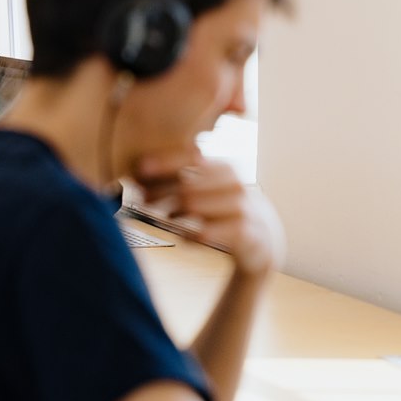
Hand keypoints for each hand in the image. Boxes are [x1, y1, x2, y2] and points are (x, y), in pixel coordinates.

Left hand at [133, 150, 283, 277]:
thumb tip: (139, 173)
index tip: (139, 169)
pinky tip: (184, 237)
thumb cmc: (226, 210)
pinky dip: (191, 236)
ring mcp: (242, 209)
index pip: (192, 159)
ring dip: (173, 213)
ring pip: (195, 207)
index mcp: (225, 169)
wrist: (262, 240)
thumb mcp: (212, 189)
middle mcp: (236, 185)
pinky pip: (207, 233)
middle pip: (187, 185)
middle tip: (143, 200)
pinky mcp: (245, 234)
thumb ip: (183, 180)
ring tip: (165, 217)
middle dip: (160, 193)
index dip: (164, 163)